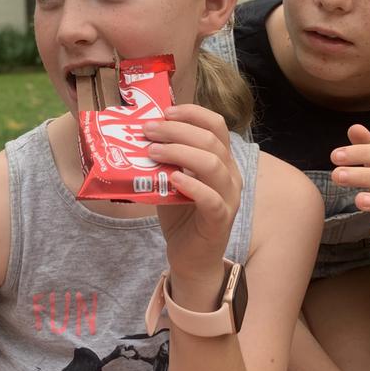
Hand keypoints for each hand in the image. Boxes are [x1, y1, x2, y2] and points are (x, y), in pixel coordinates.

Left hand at [143, 105, 241, 295]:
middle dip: (176, 130)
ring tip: (152, 152)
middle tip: (148, 131)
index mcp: (221, 159)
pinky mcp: (221, 220)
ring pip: (213, 164)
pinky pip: (211, 199)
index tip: (163, 112)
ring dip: (180, 152)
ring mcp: (229, 197)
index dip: (191, 113)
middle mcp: (230, 174)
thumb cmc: (182, 216)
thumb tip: (138, 135)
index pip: (215, 124)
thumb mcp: (170, 180)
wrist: (192, 258)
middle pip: (211, 140)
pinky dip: (192, 186)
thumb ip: (164, 160)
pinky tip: (173, 179)